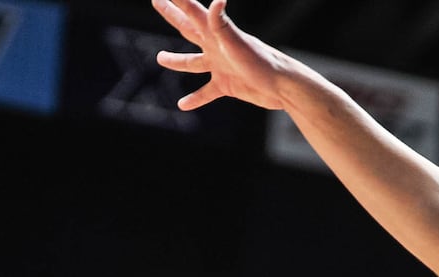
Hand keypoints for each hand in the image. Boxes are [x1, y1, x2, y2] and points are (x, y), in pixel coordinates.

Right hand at [152, 0, 289, 111]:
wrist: (281, 87)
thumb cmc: (261, 62)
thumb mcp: (237, 43)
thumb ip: (222, 25)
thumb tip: (217, 1)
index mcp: (216, 33)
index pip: (191, 10)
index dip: (176, 0)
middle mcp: (216, 46)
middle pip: (187, 28)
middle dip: (172, 14)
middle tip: (157, 1)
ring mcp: (220, 66)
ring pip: (193, 62)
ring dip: (177, 61)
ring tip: (160, 58)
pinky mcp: (226, 85)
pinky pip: (206, 93)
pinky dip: (195, 98)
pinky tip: (183, 105)